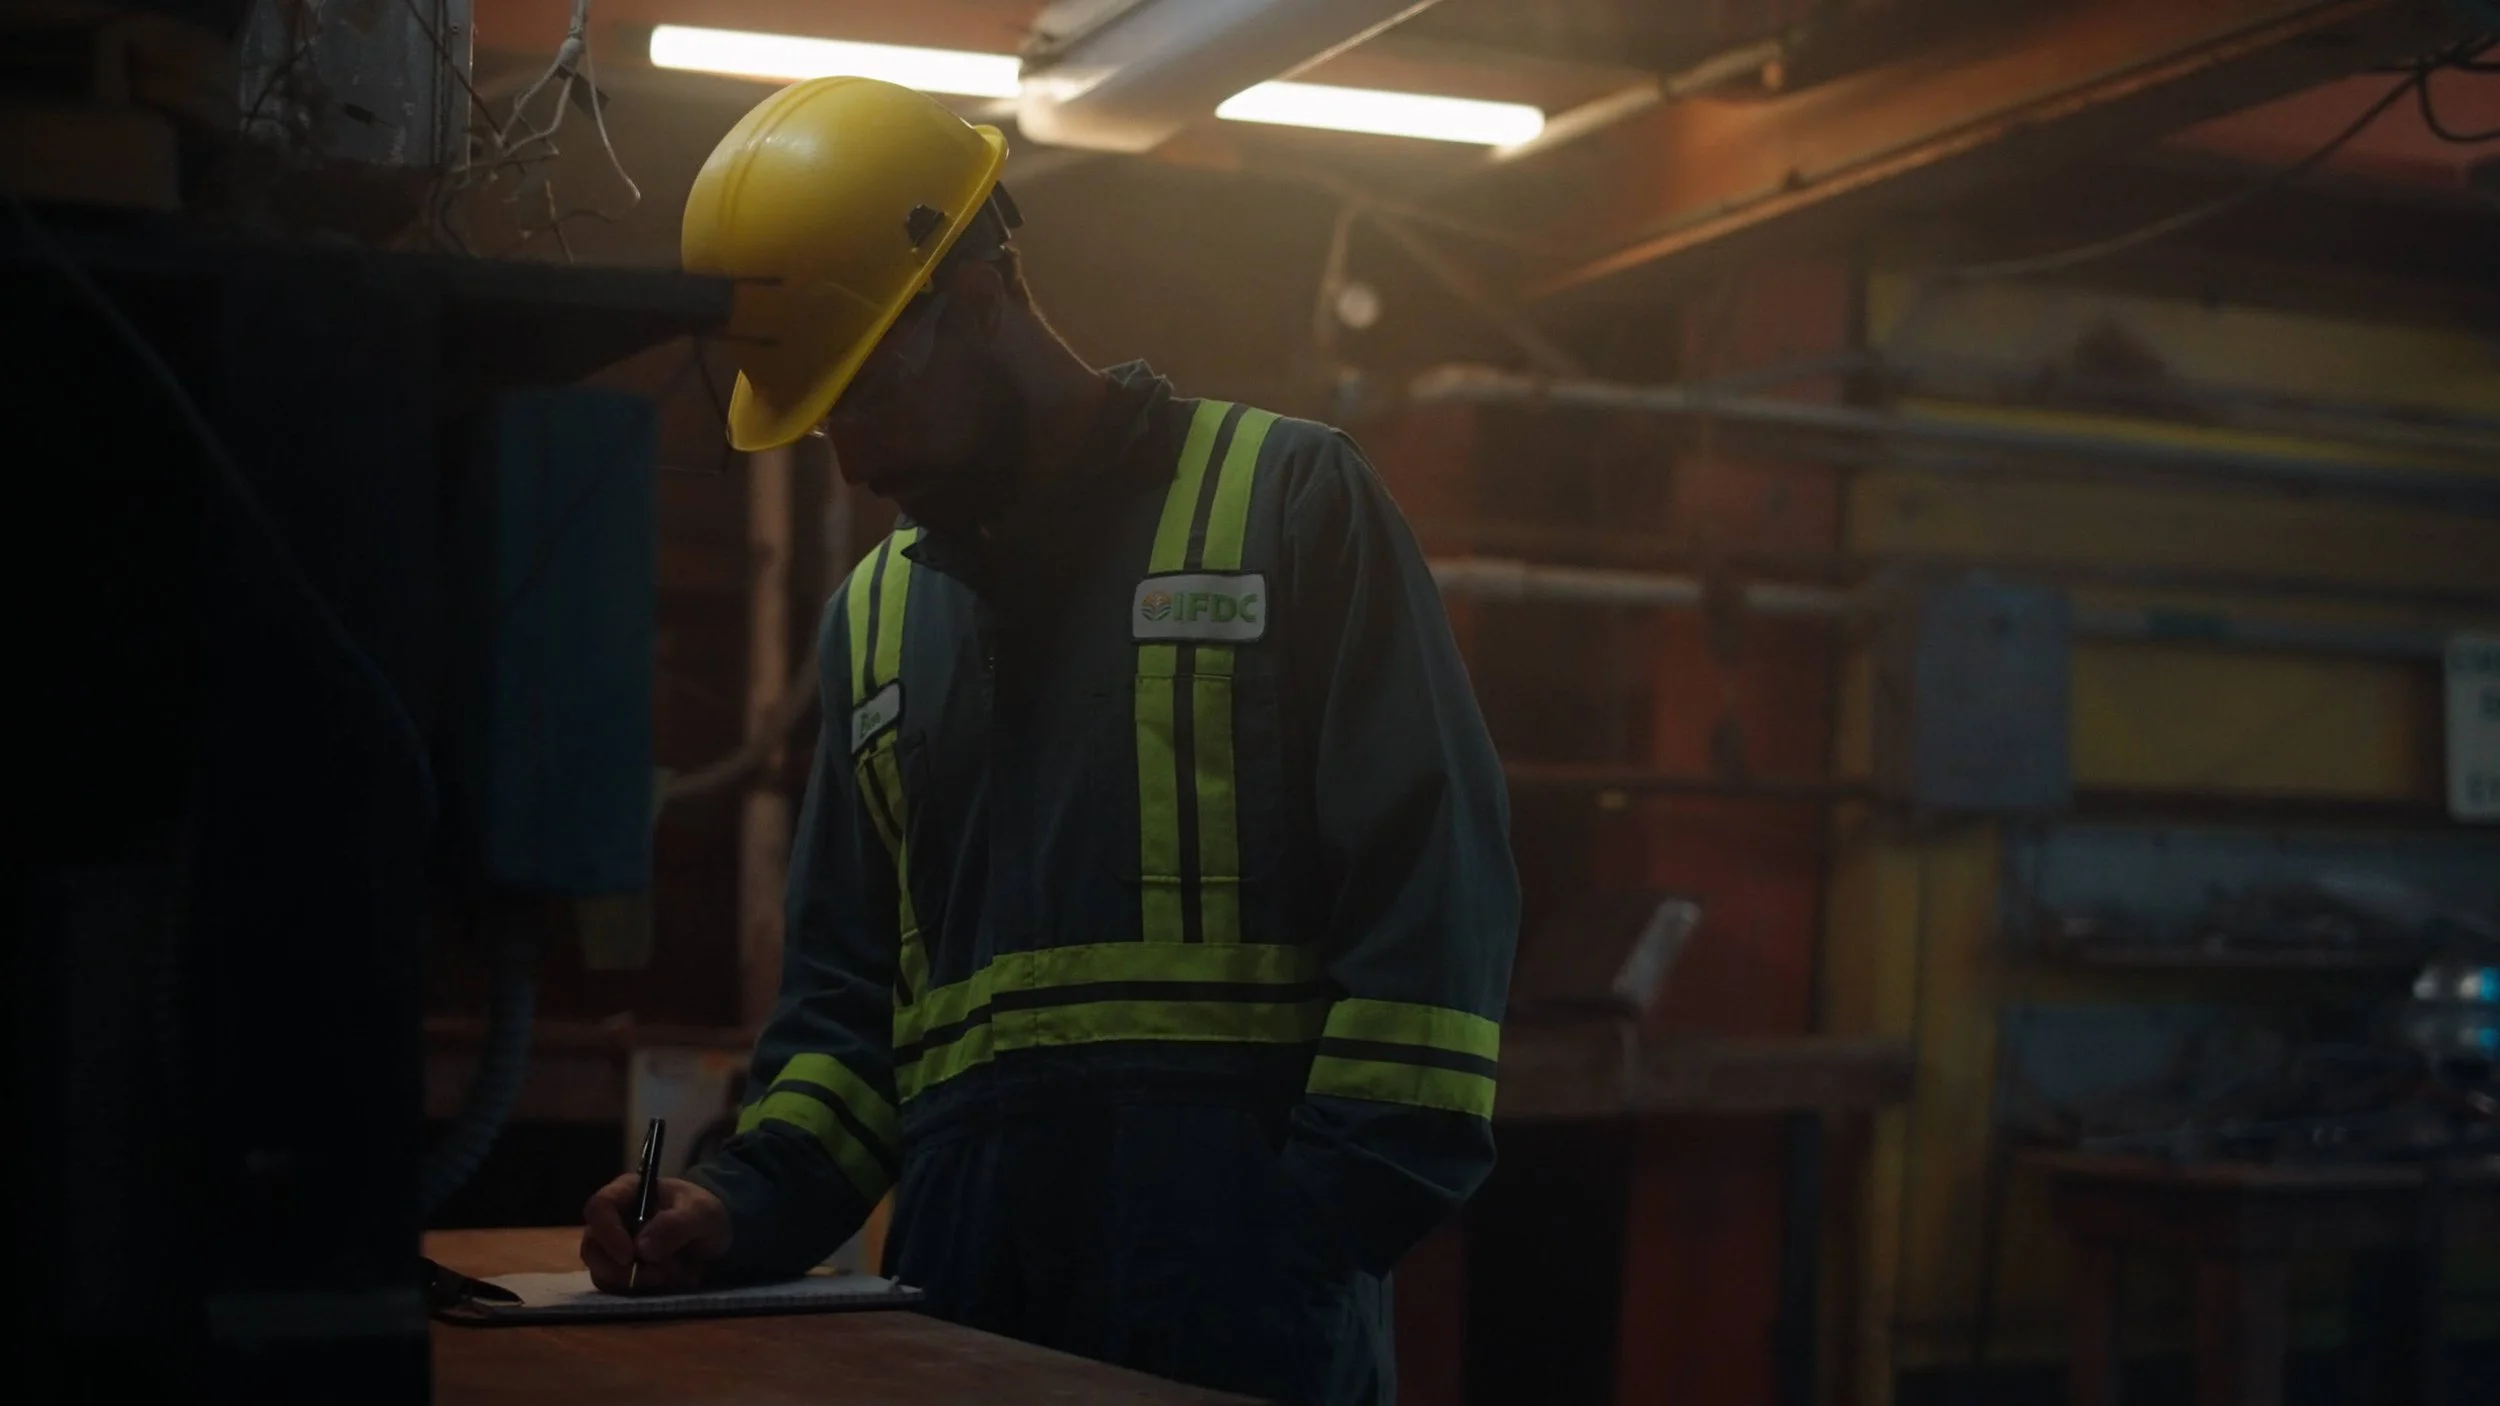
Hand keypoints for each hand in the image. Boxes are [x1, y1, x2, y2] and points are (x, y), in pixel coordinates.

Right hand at [581, 1174, 730, 1293]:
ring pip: (602, 1274)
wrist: (713, 1236)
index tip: (629, 1256)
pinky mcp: (620, 1274)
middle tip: (657, 1274)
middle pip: (592, 1248)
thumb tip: (641, 1248)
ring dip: (635, 1282)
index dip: (607, 1233)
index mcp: (627, 1193)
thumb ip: (676, 1224)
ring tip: (669, 1275)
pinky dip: (640, 1292)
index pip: (598, 1208)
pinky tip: (666, 1282)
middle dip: (621, 1268)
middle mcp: (612, 1221)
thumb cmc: (703, 1213)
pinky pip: (616, 1289)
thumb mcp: (701, 1212)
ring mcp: (613, 1250)